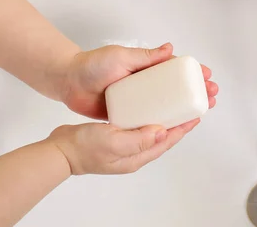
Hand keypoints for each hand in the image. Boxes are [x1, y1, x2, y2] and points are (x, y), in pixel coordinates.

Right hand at [48, 118, 199, 174]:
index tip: (197, 112)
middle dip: (180, 120)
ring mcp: (127, 144)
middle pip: (165, 134)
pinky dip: (150, 113)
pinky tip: (150, 103)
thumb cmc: (84, 148)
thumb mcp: (113, 142)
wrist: (60, 150)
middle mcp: (136, 151)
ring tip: (176, 101)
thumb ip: (139, 139)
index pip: (168, 140)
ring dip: (167, 115)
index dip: (184, 126)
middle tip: (191, 104)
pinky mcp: (118, 135)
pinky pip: (140, 123)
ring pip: (154, 128)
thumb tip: (163, 132)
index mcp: (138, 155)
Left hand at [61, 43, 217, 119]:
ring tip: (202, 111)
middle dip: (196, 90)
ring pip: (166, 105)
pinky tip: (177, 127)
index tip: (208, 76)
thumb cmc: (92, 65)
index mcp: (146, 66)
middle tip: (211, 96)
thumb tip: (170, 48)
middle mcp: (145, 83)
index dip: (193, 72)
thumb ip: (144, 55)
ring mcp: (138, 100)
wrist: (68, 83)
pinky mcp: (128, 114)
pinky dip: (165, 122)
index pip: (175, 69)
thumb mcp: (120, 56)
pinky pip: (149, 119)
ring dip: (185, 108)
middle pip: (176, 88)